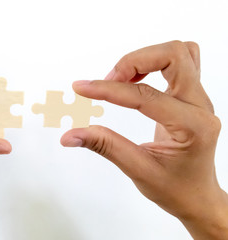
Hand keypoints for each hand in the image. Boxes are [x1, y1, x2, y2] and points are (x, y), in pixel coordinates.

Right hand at [61, 41, 227, 238]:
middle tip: (108, 81)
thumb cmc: (175, 188)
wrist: (198, 196)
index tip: (81, 88)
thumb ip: (104, 146)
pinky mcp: (192, 97)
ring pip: (179, 53)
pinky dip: (154, 63)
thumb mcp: (137, 169)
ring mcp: (200, 99)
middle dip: (134, 61)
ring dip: (146, 59)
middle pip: (173, 55)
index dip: (108, 90)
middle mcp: (201, 106)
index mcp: (192, 126)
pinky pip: (180, 63)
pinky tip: (135, 80)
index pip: (145, 95)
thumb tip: (70, 135)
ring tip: (121, 80)